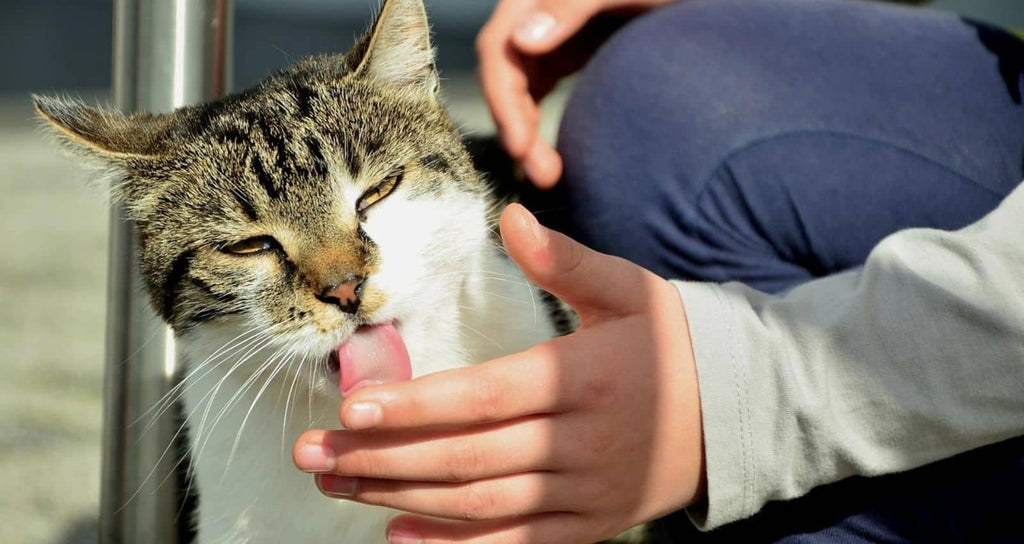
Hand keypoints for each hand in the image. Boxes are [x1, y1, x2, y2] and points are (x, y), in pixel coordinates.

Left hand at [294, 204, 704, 543]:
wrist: (735, 413)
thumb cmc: (672, 342)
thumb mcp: (630, 290)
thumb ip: (566, 260)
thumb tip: (512, 215)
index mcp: (588, 379)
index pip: (487, 397)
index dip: (417, 405)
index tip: (352, 405)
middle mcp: (582, 444)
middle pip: (467, 458)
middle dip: (382, 456)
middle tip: (313, 450)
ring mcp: (585, 494)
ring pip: (479, 505)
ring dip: (400, 496)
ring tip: (336, 481)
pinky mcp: (587, 526)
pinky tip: (396, 534)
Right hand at [477, 0, 675, 187]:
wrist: (701, 0)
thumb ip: (572, 4)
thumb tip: (522, 42)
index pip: (500, 48)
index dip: (502, 99)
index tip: (519, 145)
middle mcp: (538, 12)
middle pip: (506, 74)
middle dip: (514, 126)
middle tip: (542, 175)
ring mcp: (552, 32)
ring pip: (519, 86)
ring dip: (525, 130)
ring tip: (547, 174)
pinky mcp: (569, 49)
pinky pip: (539, 88)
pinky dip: (537, 120)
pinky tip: (551, 151)